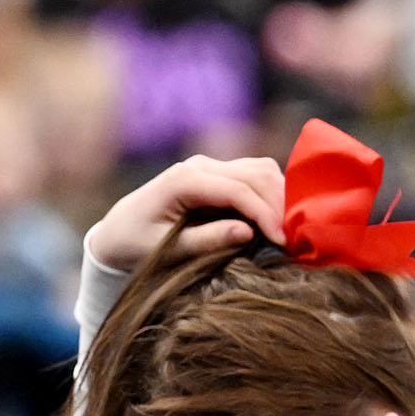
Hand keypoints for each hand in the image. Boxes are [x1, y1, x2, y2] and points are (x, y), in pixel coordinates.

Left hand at [85, 153, 285, 272]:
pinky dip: (274, 192)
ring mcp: (210, 165)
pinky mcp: (220, 172)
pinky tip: (279, 218)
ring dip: (281, 196)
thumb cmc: (137, 244)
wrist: (119, 229)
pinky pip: (257, 173)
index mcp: (182, 180)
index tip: (283, 242)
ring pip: (261, 169)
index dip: (266, 214)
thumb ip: (206, 240)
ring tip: (289, 230)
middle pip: (255, 175)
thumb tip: (247, 232)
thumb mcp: (166, 250)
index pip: (238, 189)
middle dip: (280, 206)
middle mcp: (199, 165)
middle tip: (295, 240)